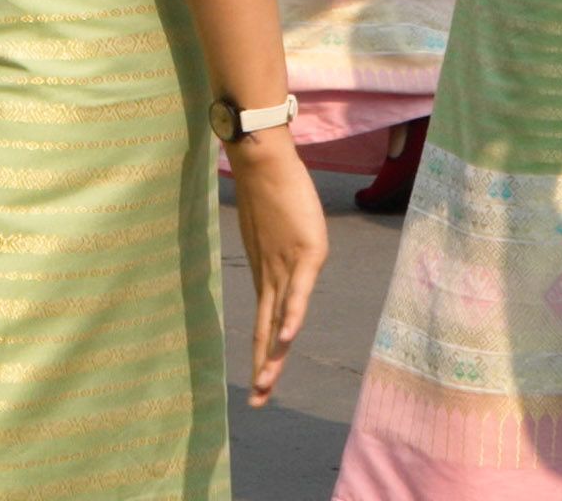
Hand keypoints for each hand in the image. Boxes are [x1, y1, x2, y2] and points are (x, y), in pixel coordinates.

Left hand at [224, 132, 327, 404]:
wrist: (263, 160)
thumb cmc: (267, 182)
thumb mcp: (272, 221)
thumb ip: (277, 240)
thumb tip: (281, 241)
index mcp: (266, 272)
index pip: (262, 321)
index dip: (260, 351)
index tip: (256, 381)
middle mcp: (273, 275)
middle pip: (267, 329)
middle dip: (263, 366)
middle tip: (257, 401)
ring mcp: (288, 266)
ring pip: (279, 319)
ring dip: (273, 354)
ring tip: (266, 384)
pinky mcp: (305, 254)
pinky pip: (298, 294)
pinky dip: (292, 318)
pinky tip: (287, 340)